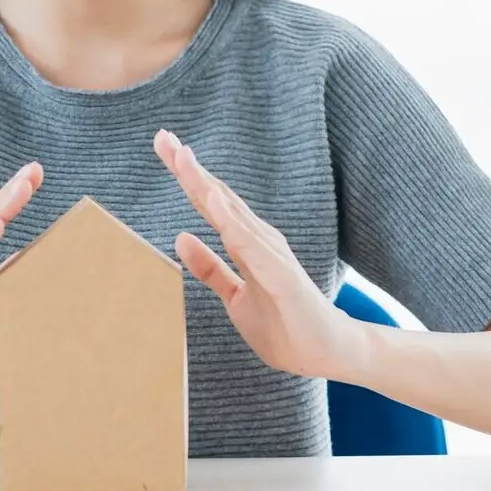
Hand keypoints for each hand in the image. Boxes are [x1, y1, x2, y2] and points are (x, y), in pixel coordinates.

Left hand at [153, 130, 363, 379]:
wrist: (327, 353)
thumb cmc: (285, 324)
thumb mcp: (235, 296)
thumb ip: (211, 268)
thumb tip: (181, 237)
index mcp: (247, 243)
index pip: (211, 203)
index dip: (187, 175)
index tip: (164, 146)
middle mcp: (260, 240)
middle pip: (218, 197)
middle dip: (190, 168)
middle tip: (164, 137)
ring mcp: (271, 255)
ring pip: (232, 213)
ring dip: (206, 184)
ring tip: (182, 157)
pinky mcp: (281, 276)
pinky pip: (250, 246)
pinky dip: (230, 221)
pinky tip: (212, 201)